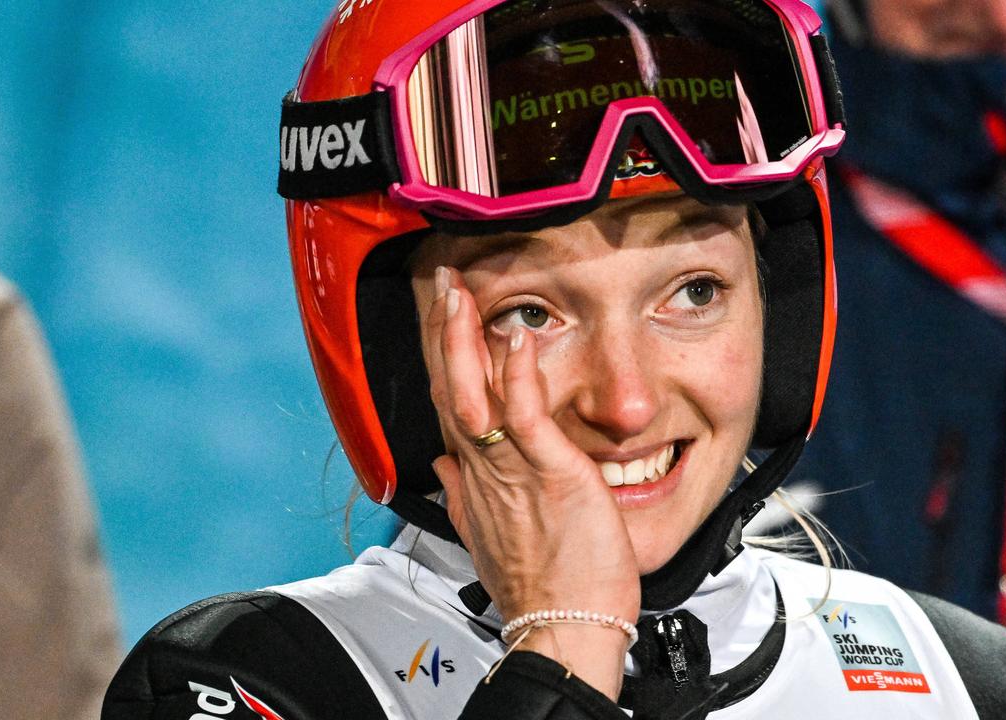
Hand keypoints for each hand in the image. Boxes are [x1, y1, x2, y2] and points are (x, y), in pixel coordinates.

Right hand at [423, 266, 639, 698]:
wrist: (562, 629)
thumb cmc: (541, 587)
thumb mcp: (490, 537)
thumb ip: (466, 496)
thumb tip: (447, 470)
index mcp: (473, 479)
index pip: (451, 405)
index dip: (443, 360)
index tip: (443, 321)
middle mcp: (482, 470)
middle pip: (450, 388)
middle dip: (444, 333)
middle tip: (443, 285)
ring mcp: (510, 470)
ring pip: (472, 393)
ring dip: (464, 339)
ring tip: (461, 293)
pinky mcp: (547, 473)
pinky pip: (522, 415)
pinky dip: (516, 374)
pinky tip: (515, 337)